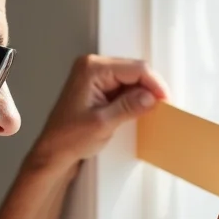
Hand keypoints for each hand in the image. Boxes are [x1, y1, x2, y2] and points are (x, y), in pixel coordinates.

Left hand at [28, 55, 168, 174]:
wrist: (53, 151)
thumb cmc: (67, 138)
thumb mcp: (103, 123)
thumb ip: (129, 107)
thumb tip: (150, 97)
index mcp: (91, 69)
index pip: (134, 68)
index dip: (154, 84)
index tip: (165, 100)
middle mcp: (91, 67)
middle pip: (134, 70)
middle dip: (149, 88)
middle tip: (161, 107)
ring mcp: (94, 76)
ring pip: (130, 78)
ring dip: (141, 93)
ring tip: (149, 111)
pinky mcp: (97, 86)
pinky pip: (122, 86)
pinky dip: (132, 97)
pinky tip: (136, 110)